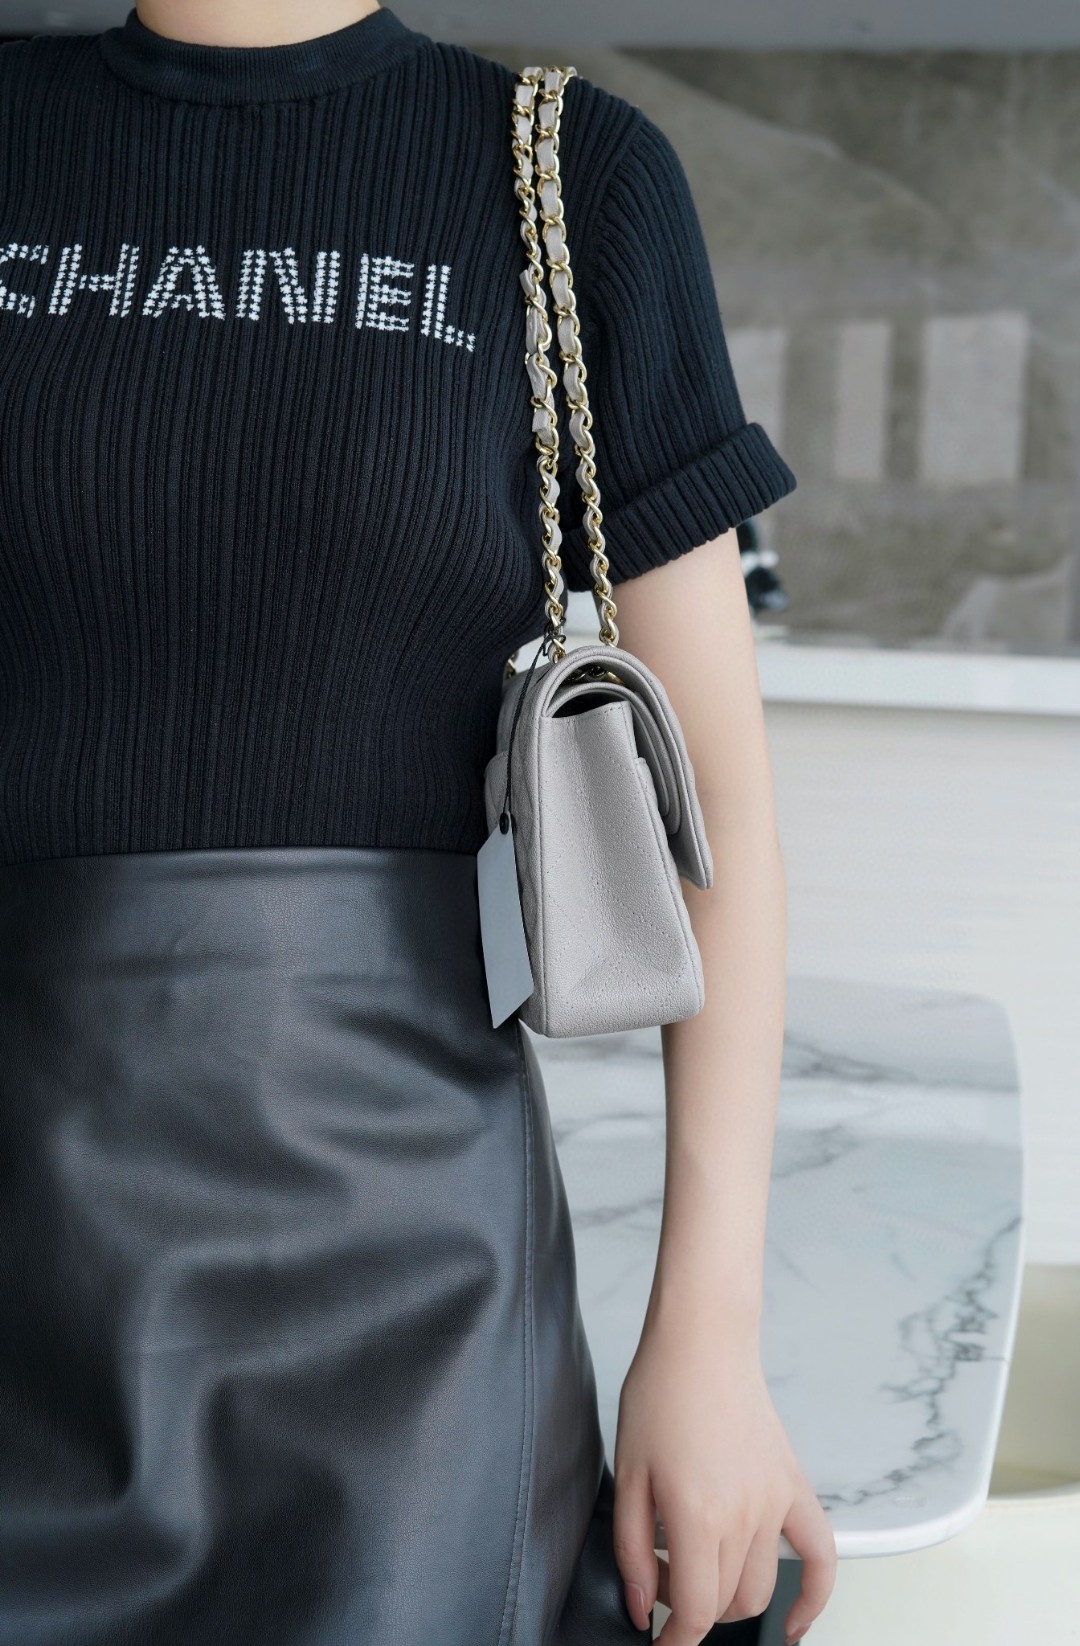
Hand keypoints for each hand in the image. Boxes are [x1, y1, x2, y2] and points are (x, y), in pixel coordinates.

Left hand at [611, 1320, 835, 1643]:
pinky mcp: (793, 1486)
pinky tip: (796, 1622)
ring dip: (731, 1601)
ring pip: (762, 1588)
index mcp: (697, 1515)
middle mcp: (744, 1517)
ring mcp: (776, 1503)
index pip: (695, 1612)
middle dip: (693, 1611)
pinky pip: (821, 1555)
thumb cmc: (660, 1395)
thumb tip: (642, 1609)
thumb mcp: (627, 1474)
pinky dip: (814, 1597)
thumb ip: (631, 1551)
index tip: (658, 1643)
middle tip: (663, 1584)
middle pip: (727, 1604)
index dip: (673, 1640)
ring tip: (699, 1576)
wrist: (703, 1343)